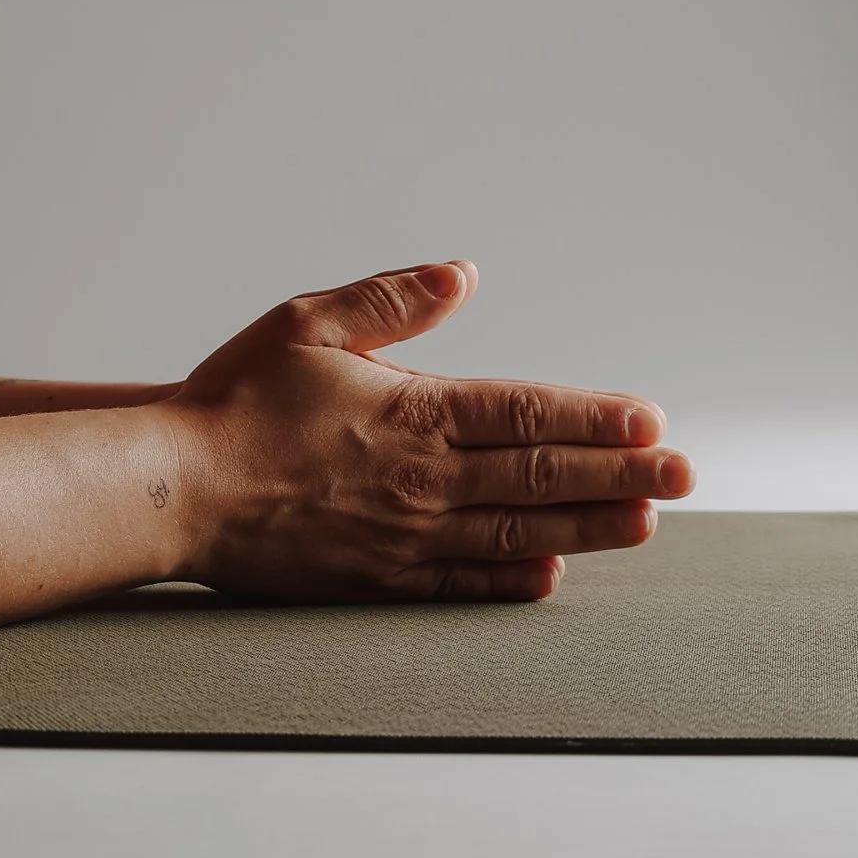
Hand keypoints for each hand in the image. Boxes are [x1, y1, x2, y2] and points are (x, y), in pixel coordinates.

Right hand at [171, 262, 690, 603]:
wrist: (173, 491)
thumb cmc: (234, 403)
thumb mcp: (309, 322)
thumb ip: (393, 300)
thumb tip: (464, 273)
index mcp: (412, 411)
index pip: (527, 412)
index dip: (596, 417)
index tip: (651, 420)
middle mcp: (421, 479)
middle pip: (541, 475)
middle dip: (622, 474)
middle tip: (684, 476)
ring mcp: (404, 537)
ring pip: (518, 533)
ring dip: (589, 527)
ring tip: (645, 523)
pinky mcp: (378, 581)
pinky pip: (463, 585)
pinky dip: (514, 581)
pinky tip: (554, 573)